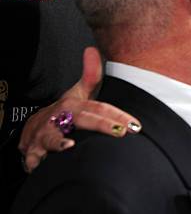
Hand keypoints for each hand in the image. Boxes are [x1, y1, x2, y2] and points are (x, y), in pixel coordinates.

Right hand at [19, 47, 141, 172]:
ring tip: (68, 145)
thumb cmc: (65, 111)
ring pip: (51, 137)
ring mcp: (44, 133)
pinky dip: (35, 160)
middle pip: (82, 120)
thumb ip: (91, 75)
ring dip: (58, 141)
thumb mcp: (77, 94)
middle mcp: (59, 117)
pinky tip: (40, 163)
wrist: (33, 127)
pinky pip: (33, 156)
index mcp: (74, 105)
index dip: (118, 115)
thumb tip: (92, 49)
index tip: (135, 124)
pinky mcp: (32, 150)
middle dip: (102, 126)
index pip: (100, 108)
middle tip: (122, 132)